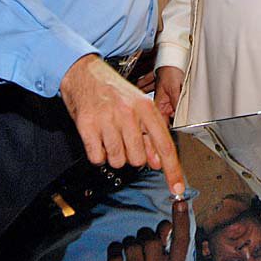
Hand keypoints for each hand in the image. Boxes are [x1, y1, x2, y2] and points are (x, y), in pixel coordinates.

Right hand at [60, 54, 183, 194]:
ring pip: (117, 161)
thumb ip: (150, 135)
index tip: (177, 188)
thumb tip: (158, 162)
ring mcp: (107, 119)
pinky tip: (98, 138)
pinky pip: (97, 158)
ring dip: (113, 155)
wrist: (83, 72)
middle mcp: (128, 113)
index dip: (172, 171)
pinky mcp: (87, 125)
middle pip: (137, 159)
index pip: (164, 145)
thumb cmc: (112, 90)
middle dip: (131, 155)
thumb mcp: (137, 106)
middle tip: (124, 139)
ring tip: (109, 136)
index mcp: (145, 107)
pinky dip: (97, 154)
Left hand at [105, 199, 190, 260]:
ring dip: (128, 243)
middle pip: (152, 241)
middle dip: (143, 235)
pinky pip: (115, 252)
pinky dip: (114, 248)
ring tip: (128, 253)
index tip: (180, 201)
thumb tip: (168, 224)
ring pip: (132, 245)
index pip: (181, 242)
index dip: (182, 220)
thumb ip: (163, 241)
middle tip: (140, 241)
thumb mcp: (158, 259)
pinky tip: (116, 256)